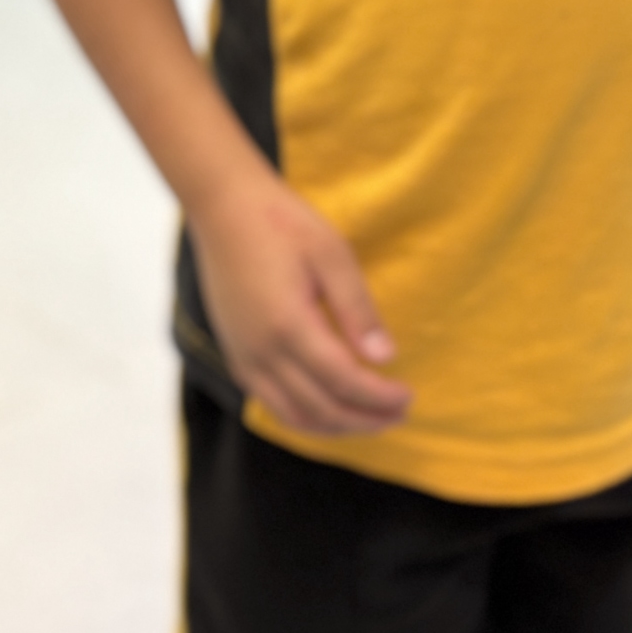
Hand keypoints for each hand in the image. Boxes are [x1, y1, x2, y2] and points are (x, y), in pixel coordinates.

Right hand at [186, 167, 412, 436]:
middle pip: (321, 408)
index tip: (409, 395)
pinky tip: (329, 406)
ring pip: (293, 415)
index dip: (380, 397)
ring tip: (370, 418)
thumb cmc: (279, 221)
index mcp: (289, 324)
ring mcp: (243, 355)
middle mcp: (262, 350)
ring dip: (336, 426)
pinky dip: (304, 416)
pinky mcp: (235, 353)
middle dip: (365, 418)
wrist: (222, 206)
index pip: (343, 381)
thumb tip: (386, 358)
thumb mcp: (331, 254)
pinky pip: (270, 402)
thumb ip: (358, 309)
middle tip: (400, 412)